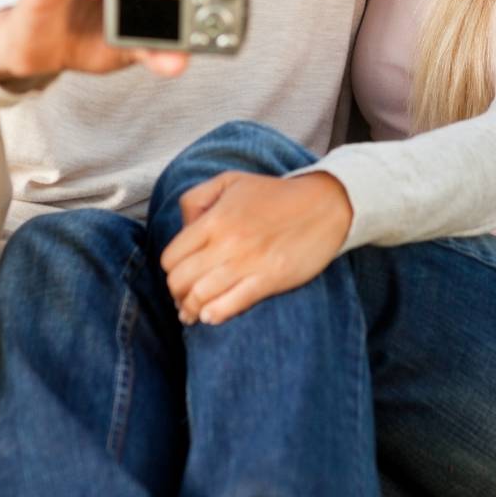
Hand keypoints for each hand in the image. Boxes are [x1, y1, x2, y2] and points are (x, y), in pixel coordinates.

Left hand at [161, 170, 353, 324]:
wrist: (325, 204)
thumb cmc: (275, 195)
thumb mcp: (230, 181)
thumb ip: (196, 199)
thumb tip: (183, 229)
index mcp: (214, 219)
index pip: (171, 257)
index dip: (171, 270)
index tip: (178, 274)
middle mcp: (226, 242)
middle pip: (180, 281)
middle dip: (176, 293)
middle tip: (182, 297)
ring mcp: (248, 263)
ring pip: (200, 297)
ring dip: (191, 309)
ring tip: (192, 313)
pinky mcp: (269, 280)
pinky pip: (231, 306)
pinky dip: (215, 315)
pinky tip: (211, 315)